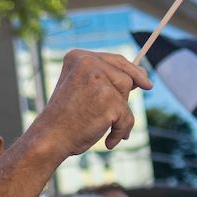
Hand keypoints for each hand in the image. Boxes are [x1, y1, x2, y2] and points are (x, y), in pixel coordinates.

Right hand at [33, 50, 151, 155]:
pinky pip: (127, 117)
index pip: (116, 59)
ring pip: (127, 95)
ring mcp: (98, 80)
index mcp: (78, 57)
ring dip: (120, 114)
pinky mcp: (109, 100)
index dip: (133, 71)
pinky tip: (107, 140)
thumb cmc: (65, 118)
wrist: (50, 138)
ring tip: (102, 125)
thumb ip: (106, 80)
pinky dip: (120, 131)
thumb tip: (142, 77)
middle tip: (111, 114)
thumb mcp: (82, 89)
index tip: (146, 83)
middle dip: (123, 97)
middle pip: (125, 76)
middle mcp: (88, 63)